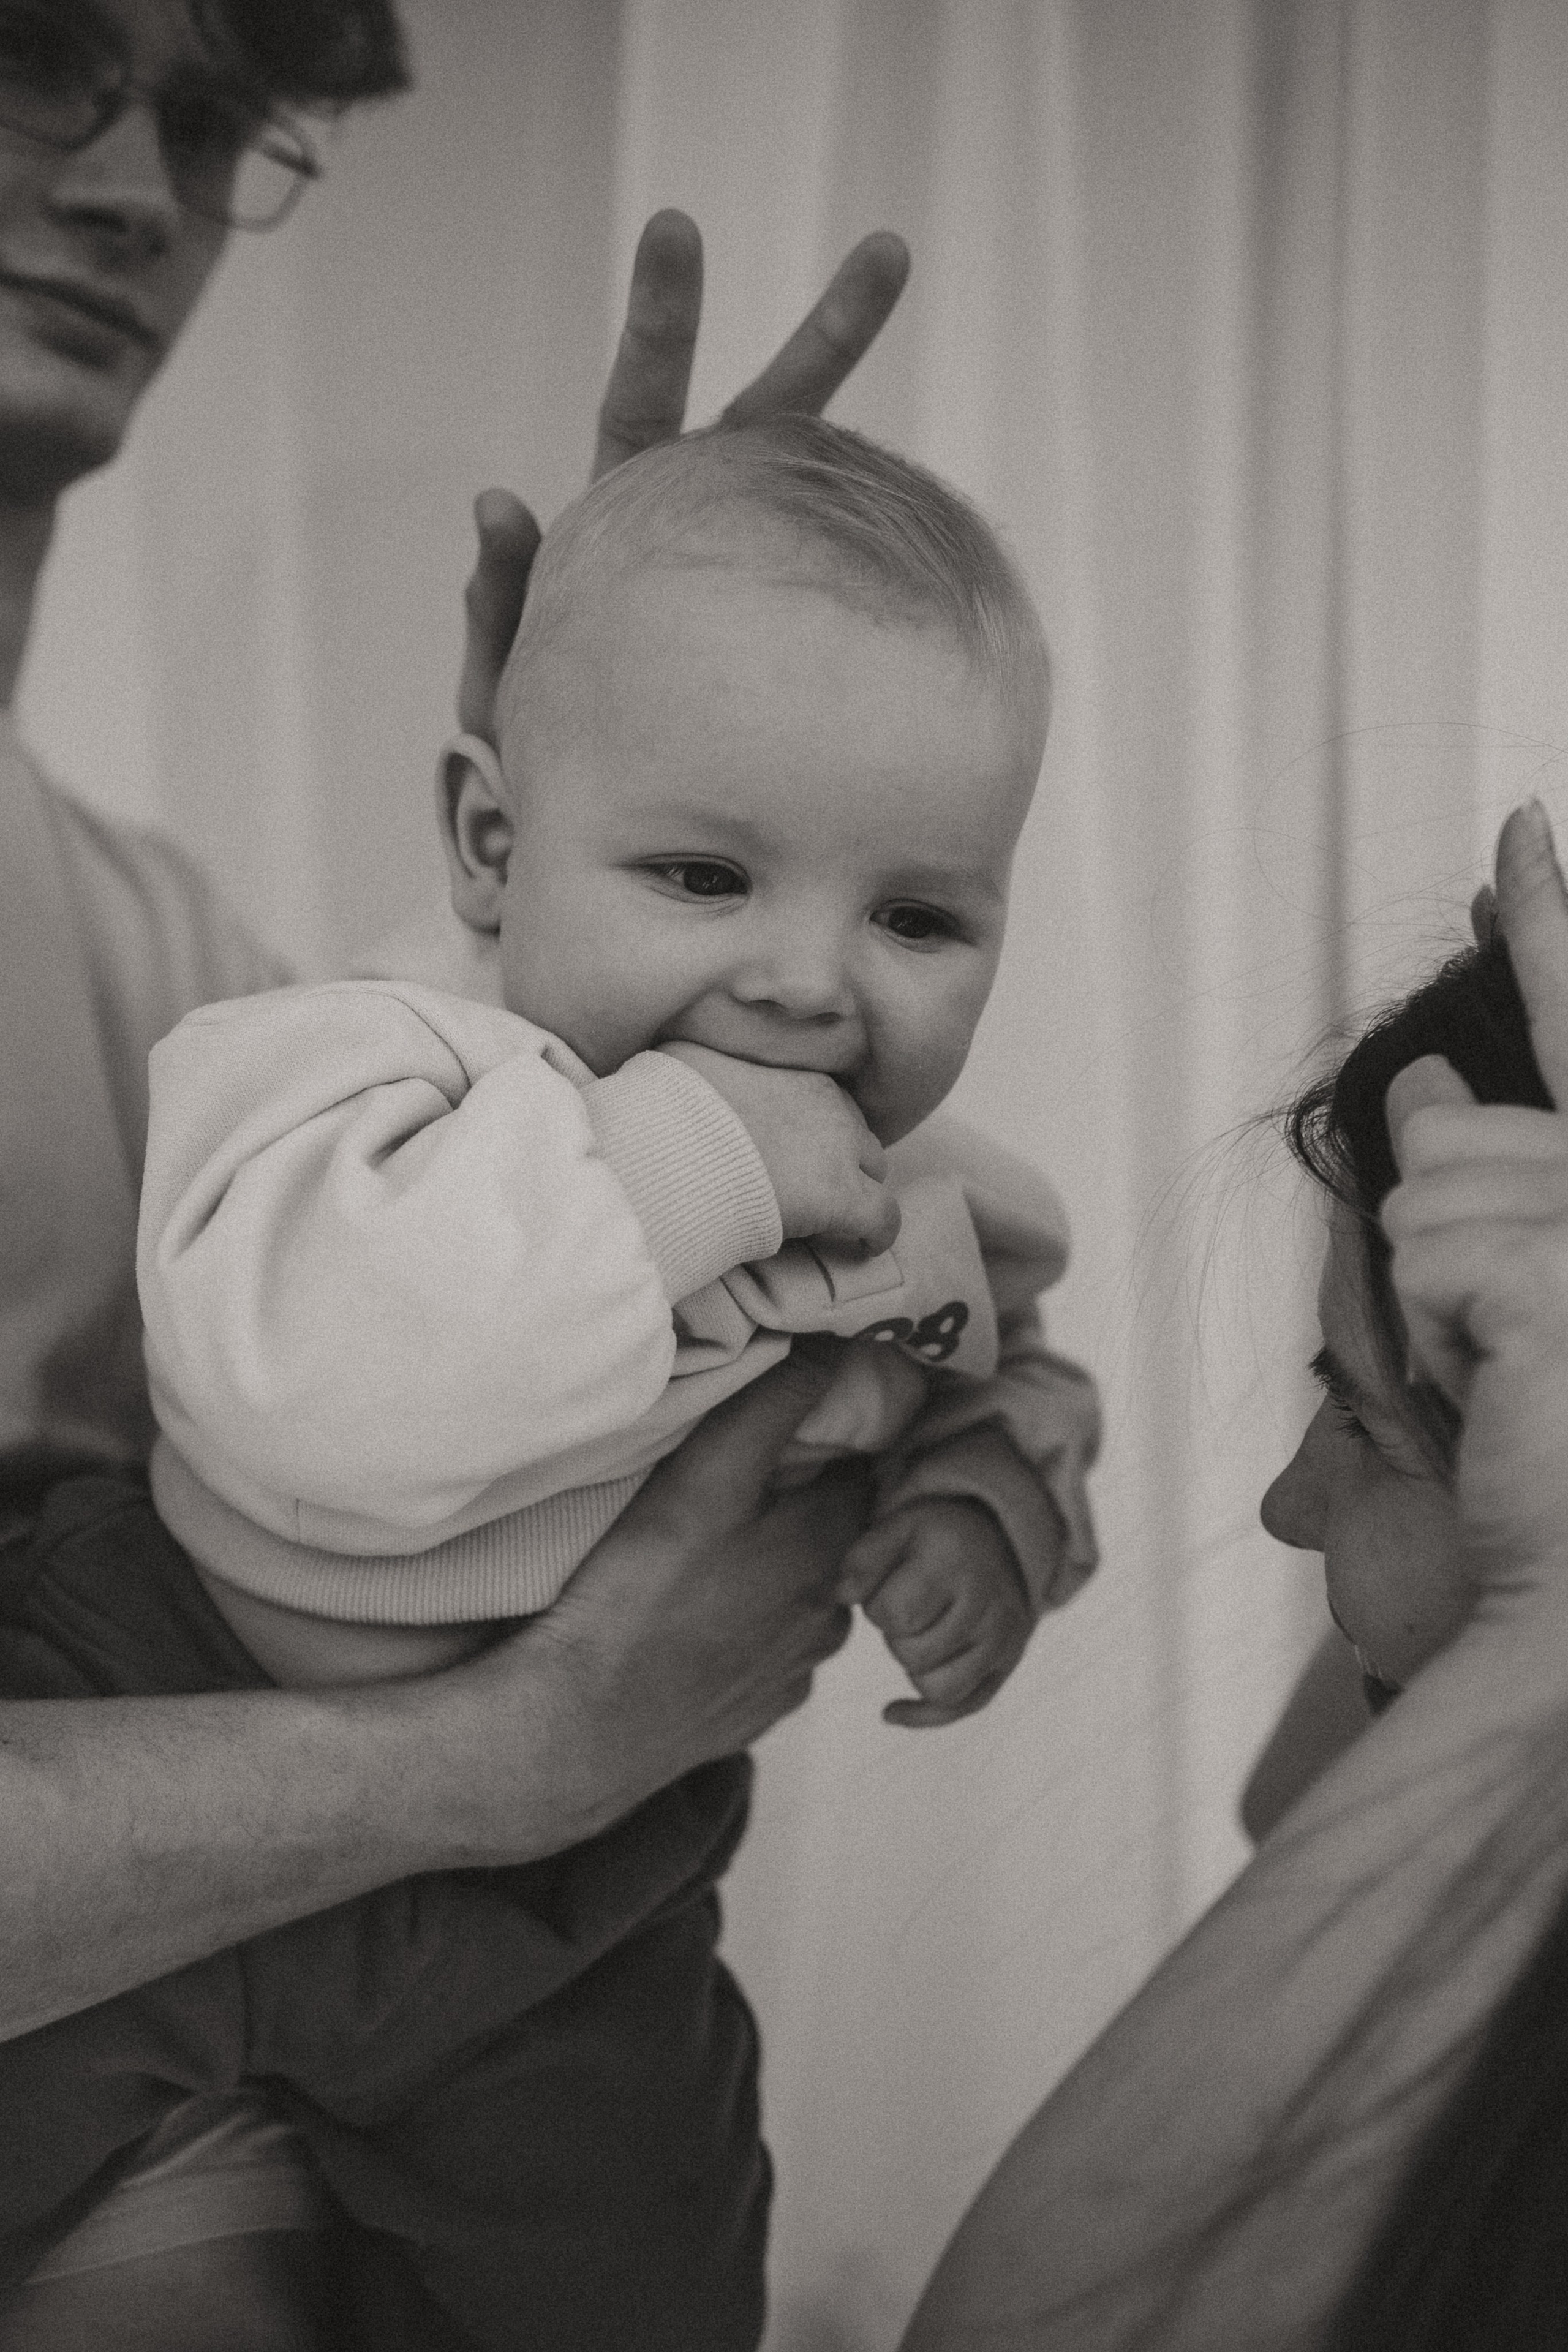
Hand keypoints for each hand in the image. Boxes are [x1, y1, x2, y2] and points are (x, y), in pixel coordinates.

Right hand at [447, 1352, 868, 1858]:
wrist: (581, 1731)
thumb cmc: (640, 1596)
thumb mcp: (704, 1477)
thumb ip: (772, 1407)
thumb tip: (832, 1350)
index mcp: (832, 1548)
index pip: (871, 1470)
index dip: (840, 1437)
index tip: (801, 1420)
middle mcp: (833, 1613)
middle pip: (840, 1532)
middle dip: (807, 1501)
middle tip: (747, 1479)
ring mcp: (796, 1670)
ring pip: (806, 1592)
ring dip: (778, 1566)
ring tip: (714, 1549)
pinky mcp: (757, 1709)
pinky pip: (770, 1649)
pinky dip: (748, 1625)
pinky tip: (699, 1613)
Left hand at [455, 211, 909, 739]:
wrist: (599, 862)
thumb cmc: (537, 769)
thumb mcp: (503, 686)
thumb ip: (501, 601)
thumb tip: (501, 498)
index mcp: (621, 524)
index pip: (644, 403)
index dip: (663, 321)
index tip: (682, 229)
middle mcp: (694, 539)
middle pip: (760, 420)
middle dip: (822, 341)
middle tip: (888, 255)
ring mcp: (744, 592)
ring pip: (810, 503)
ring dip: (874, 460)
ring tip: (955, 420)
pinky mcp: (777, 661)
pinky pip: (825, 621)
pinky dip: (870, 586)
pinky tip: (931, 555)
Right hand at [660, 1039, 899, 1252]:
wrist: (673, 1150)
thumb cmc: (667, 1110)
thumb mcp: (686, 1062)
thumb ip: (704, 1061)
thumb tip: (692, 1063)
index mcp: (789, 1072)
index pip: (820, 1098)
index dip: (812, 1127)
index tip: (792, 1149)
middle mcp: (823, 1102)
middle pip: (852, 1129)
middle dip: (840, 1155)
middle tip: (811, 1184)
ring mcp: (839, 1149)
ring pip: (872, 1166)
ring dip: (857, 1186)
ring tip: (836, 1216)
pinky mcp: (844, 1197)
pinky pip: (883, 1217)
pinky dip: (879, 1232)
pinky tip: (866, 1247)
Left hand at [839, 1498, 1032, 1727]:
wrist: (999, 1538)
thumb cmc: (934, 1537)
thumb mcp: (897, 1528)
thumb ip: (862, 1559)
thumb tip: (841, 1596)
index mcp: (956, 1561)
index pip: (895, 1615)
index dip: (878, 1606)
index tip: (891, 1586)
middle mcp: (990, 1602)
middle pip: (914, 1656)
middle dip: (898, 1635)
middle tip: (910, 1604)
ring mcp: (1005, 1637)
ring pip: (937, 1689)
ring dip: (915, 1665)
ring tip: (923, 1630)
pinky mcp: (1007, 1663)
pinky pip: (961, 1708)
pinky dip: (922, 1713)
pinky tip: (891, 1710)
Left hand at [1382, 800, 1567, 1581]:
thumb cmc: (1566, 1467)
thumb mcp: (1512, 1301)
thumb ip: (1483, 1183)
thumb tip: (1415, 1091)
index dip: (1551, 919)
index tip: (1521, 832)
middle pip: (1453, 1137)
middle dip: (1443, 1242)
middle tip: (1516, 1356)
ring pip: (1421, 1193)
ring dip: (1434, 1299)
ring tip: (1517, 1380)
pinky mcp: (1563, 1273)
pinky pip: (1416, 1255)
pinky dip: (1427, 1333)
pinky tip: (1501, 1391)